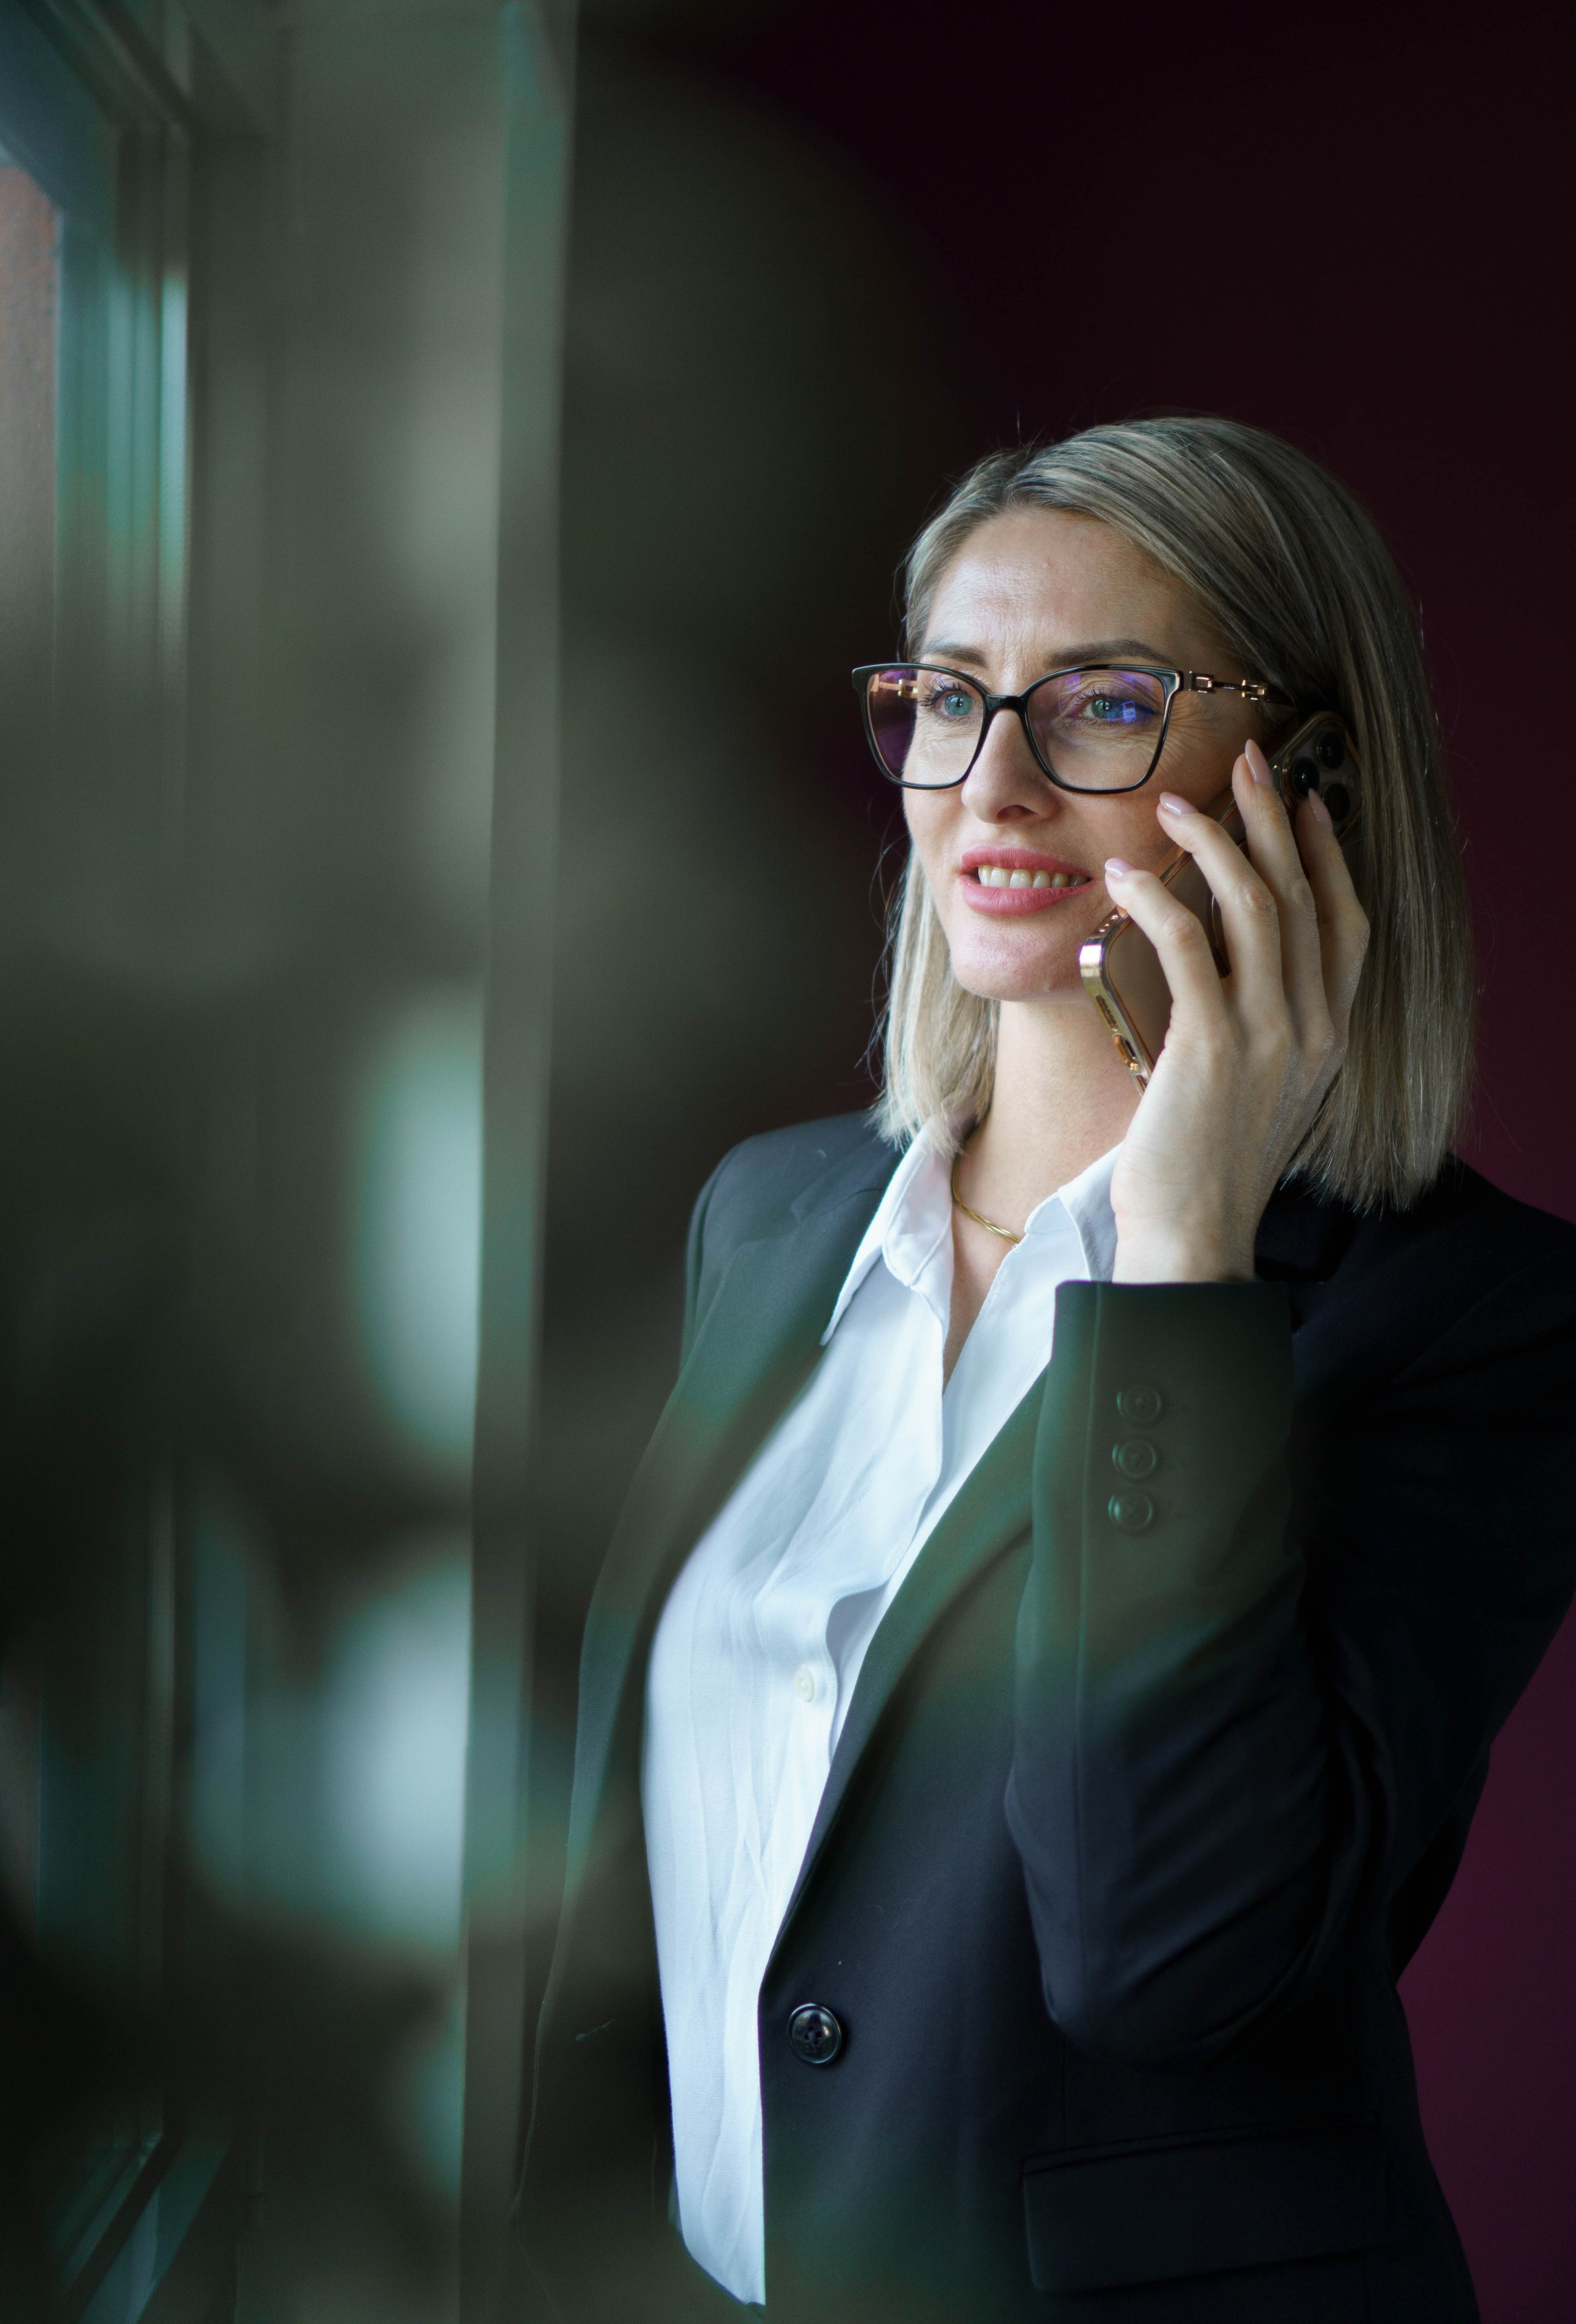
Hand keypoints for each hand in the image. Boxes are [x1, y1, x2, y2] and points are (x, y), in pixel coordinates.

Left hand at [1103, 739, 1369, 1282]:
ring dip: (1212, 841)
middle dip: (1273, 817)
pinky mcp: (1209, 1048)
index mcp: (1330, 1036)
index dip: (1328, 855)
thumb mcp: (1256, 1090)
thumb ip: (1259, 1028)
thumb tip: (1223, 969)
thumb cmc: (1207, 1167)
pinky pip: (1189, 945)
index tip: (1306, 802)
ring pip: (1256, 905)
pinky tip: (1125, 877)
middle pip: (1303, 895)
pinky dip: (1158, 898)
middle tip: (1243, 762)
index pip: (1346, 923)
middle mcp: (1313, 1028)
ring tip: (1170, 803)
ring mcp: (1268, 1036)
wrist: (1192, 1236)